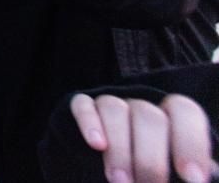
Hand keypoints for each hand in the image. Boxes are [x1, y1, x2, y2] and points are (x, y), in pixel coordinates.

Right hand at [70, 93, 217, 182]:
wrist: (122, 172)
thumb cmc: (154, 177)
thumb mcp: (174, 176)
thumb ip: (183, 176)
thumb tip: (198, 180)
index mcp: (172, 120)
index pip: (185, 112)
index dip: (191, 142)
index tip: (193, 179)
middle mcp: (142, 108)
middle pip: (149, 117)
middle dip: (150, 158)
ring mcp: (111, 105)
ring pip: (115, 109)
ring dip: (119, 148)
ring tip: (119, 181)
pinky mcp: (82, 107)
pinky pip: (84, 105)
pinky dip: (89, 123)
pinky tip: (96, 145)